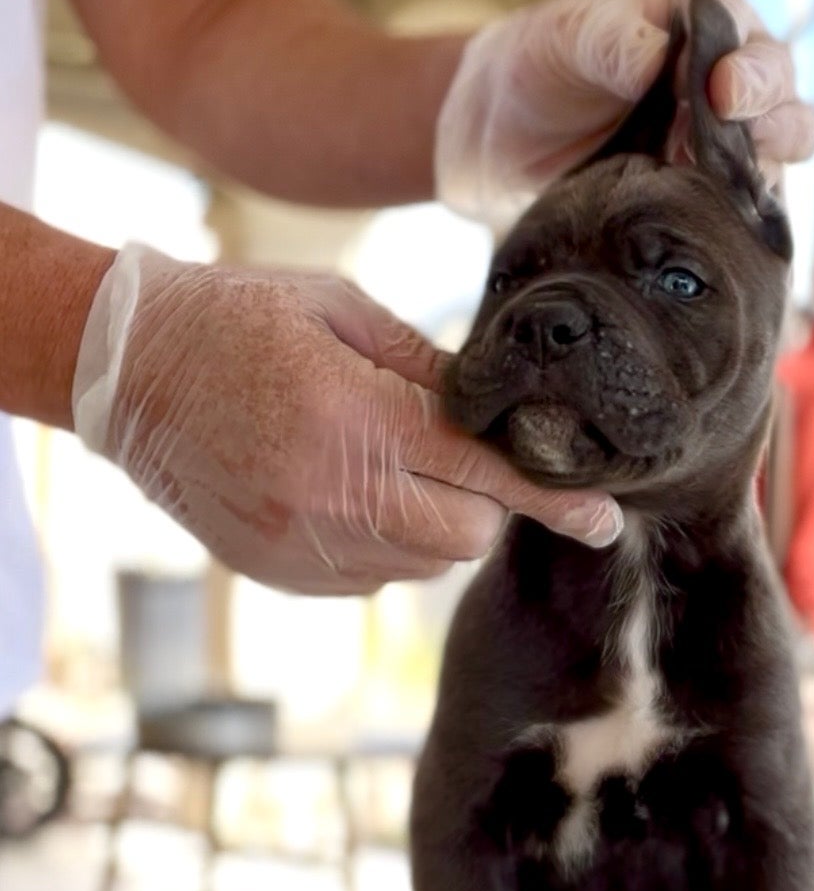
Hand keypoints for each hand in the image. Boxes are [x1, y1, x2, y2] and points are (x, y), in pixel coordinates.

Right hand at [72, 245, 621, 593]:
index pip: (485, 473)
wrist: (131, 373)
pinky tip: (345, 493)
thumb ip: (428, 367)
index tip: (605, 520)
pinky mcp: (280, 571)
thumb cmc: (241, 319)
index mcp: (357, 418)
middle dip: (484, 504)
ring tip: (382, 466)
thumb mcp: (341, 311)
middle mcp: (333, 495)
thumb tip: (500, 410)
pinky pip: (373, 579)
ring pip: (423, 564)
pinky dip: (384, 544)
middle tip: (452, 457)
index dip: (555, 498)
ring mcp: (303, 544)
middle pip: (467, 534)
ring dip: (432, 524)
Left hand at [436, 0, 813, 220]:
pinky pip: (738, 215)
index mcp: (705, 19)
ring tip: (729, 199)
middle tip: (744, 148)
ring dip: (760, 185)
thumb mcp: (566, 38)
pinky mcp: (703, 199)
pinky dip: (736, 229)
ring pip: (771, 166)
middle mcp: (726, 81)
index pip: (752, 43)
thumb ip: (612, 40)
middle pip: (782, 105)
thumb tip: (656, 56)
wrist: (495, 136)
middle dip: (774, 126)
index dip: (751, 71)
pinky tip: (720, 241)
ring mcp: (718, 145)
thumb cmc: (536, 63)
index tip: (724, 93)